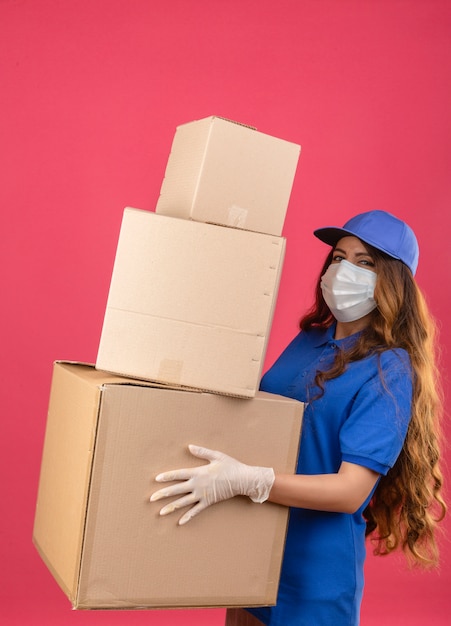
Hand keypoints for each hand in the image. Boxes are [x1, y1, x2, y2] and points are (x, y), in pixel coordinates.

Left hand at [150, 444, 274, 524]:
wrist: (242, 479)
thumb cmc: (230, 466)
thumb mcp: (216, 455)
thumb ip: (202, 452)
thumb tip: (189, 446)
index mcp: (198, 472)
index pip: (178, 474)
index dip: (167, 477)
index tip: (156, 479)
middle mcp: (197, 485)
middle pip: (176, 490)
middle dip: (163, 494)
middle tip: (151, 498)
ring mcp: (202, 495)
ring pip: (183, 502)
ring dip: (171, 507)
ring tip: (160, 513)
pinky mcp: (208, 502)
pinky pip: (196, 511)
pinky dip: (188, 517)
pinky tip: (180, 522)